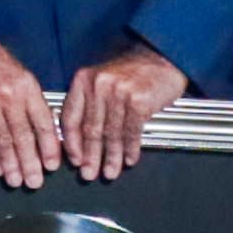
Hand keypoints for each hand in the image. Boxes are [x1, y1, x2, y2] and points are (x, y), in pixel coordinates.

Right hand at [0, 36, 61, 189]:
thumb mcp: (18, 72)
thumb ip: (30, 99)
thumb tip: (42, 129)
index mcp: (26, 86)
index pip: (43, 122)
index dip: (49, 147)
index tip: (52, 164)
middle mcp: (8, 95)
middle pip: (23, 136)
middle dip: (30, 163)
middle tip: (34, 181)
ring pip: (3, 140)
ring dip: (10, 164)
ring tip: (15, 180)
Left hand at [58, 46, 187, 178]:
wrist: (162, 57)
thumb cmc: (132, 72)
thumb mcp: (103, 80)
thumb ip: (91, 104)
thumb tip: (83, 141)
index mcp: (84, 80)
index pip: (71, 118)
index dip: (72, 143)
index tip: (74, 160)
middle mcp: (98, 86)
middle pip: (91, 129)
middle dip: (90, 156)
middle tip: (88, 174)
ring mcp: (118, 93)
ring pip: (111, 134)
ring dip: (111, 158)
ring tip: (110, 172)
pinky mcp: (139, 102)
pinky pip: (131, 132)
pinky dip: (130, 149)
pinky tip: (129, 160)